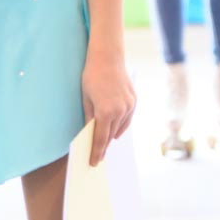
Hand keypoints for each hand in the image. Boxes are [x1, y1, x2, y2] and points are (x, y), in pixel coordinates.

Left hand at [81, 49, 136, 166]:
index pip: (100, 139)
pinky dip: (120, 126)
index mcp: (105, 112)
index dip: (96, 152)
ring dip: (112, 136)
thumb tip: (89, 133)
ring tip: (104, 145)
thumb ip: (88, 118)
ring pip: (119, 128)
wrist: (108, 57)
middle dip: (103, 146)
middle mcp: (120, 111)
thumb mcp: (85, 98)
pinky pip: (127, 119)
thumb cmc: (92, 76)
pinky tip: (115, 131)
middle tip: (97, 157)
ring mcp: (129, 106)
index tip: (93, 162)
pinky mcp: (134, 101)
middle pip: (110, 136)